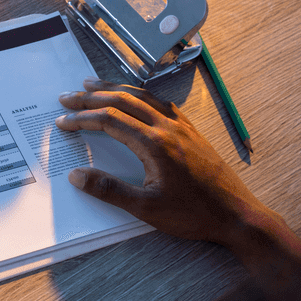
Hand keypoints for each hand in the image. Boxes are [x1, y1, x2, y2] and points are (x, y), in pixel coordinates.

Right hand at [54, 78, 279, 250]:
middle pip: (122, 102)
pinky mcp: (192, 132)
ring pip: (142, 97)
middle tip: (68, 97)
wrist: (237, 215)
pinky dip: (140, 96)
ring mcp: (182, 127)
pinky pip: (161, 103)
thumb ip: (109, 190)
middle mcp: (167, 128)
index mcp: (154, 144)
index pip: (109, 121)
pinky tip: (135, 98)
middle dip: (92, 97)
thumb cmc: (193, 214)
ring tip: (94, 86)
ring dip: (115, 89)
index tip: (63, 121)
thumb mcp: (146, 208)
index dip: (83, 118)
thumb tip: (77, 176)